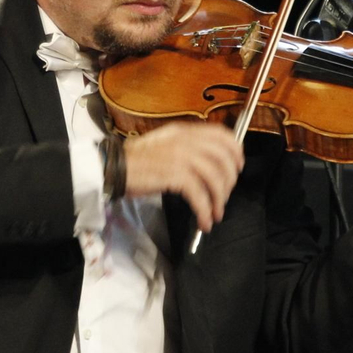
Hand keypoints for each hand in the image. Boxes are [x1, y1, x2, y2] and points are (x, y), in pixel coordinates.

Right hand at [122, 122, 243, 231]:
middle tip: (224, 197)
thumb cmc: (137, 160)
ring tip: (215, 214)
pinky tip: (204, 221)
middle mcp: (185, 140)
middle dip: (230, 181)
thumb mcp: (165, 144)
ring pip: (215, 178)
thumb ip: (187, 147)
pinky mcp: (174, 175)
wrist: (115, 168)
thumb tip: (211, 165)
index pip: (222, 134)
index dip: (235, 152)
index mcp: (184, 131)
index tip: (237, 168)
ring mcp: (180, 156)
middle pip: (223, 158)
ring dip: (219, 200)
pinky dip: (205, 211)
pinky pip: (199, 195)